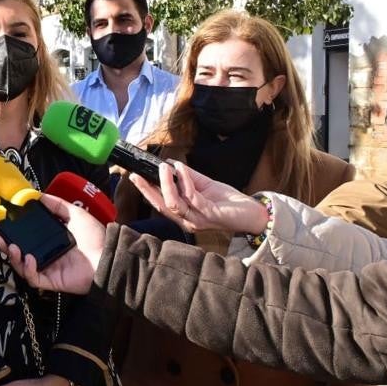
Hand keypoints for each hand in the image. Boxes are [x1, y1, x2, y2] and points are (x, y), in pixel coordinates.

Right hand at [0, 194, 103, 295]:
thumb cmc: (94, 236)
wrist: (108, 257)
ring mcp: (48, 269)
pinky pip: (34, 278)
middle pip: (20, 253)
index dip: (14, 232)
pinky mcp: (51, 281)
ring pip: (23, 267)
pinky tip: (29, 258)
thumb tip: (39, 195)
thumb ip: (58, 205)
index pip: (27, 237)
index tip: (4, 224)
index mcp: (50, 240)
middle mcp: (46, 254)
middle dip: (6, 246)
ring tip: (12, 247)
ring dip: (14, 257)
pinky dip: (28, 269)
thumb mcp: (75, 214)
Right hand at [130, 160, 268, 234]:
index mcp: (183, 215)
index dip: (146, 191)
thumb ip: (187, 178)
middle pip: (162, 206)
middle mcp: (187, 221)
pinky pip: (192, 197)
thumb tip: (170, 164)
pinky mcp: (209, 214)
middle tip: (140, 173)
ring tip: (164, 166)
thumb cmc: (227, 201)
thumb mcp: (203, 186)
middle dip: (148, 189)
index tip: (134, 176)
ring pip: (174, 203)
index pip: (159, 204)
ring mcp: (198, 220)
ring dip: (166, 183)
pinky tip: (182, 168)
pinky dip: (185, 180)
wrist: (251, 212)